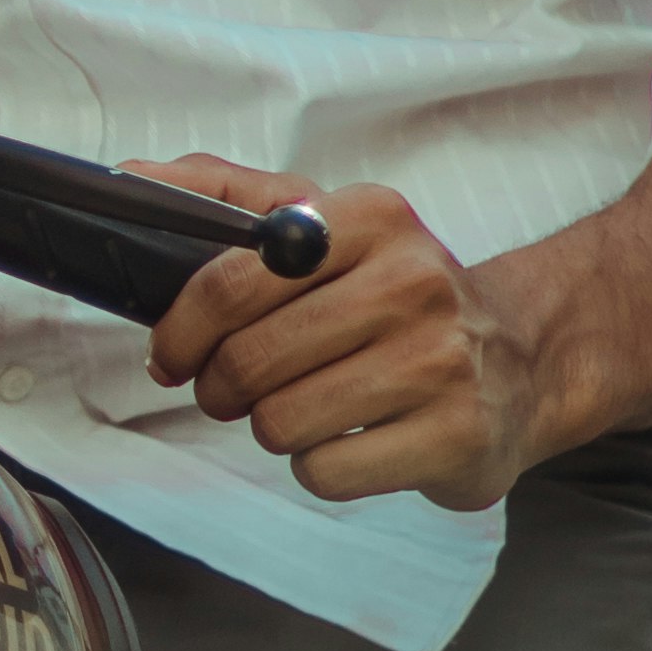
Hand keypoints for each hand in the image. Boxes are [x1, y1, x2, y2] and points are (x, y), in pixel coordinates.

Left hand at [138, 161, 554, 508]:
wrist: (521, 360)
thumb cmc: (397, 296)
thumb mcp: (326, 224)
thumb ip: (225, 197)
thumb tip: (130, 177)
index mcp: (371, 218)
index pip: (232, 278)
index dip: (181, 329)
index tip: (173, 352)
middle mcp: (413, 282)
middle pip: (248, 361)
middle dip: (222, 387)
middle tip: (238, 389)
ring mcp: (440, 362)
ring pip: (281, 422)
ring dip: (274, 427)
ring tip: (309, 407)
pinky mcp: (454, 436)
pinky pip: (326, 473)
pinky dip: (321, 467)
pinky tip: (354, 439)